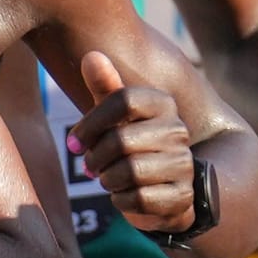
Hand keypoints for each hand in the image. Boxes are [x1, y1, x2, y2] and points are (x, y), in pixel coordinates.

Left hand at [66, 52, 196, 233]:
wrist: (159, 188)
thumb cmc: (129, 144)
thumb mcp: (114, 116)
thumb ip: (104, 86)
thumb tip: (92, 55)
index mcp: (162, 103)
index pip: (122, 100)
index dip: (91, 123)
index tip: (74, 144)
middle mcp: (178, 130)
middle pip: (121, 139)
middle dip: (97, 158)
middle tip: (93, 166)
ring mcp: (183, 164)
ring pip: (130, 171)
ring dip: (109, 180)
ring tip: (111, 179)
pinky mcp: (182, 196)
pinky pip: (140, 199)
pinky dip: (122, 201)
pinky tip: (125, 196)